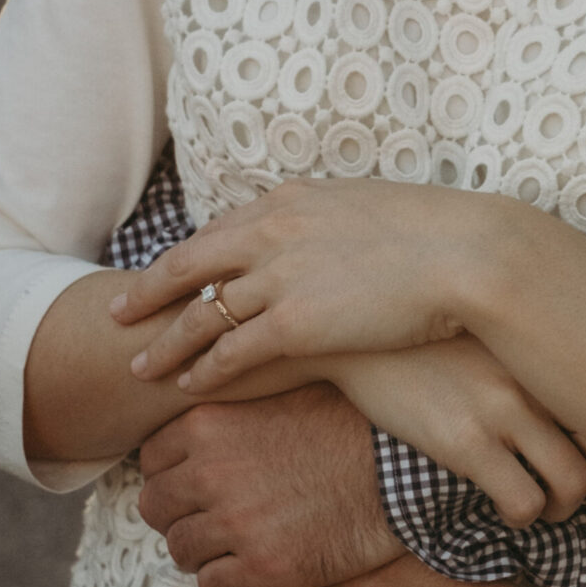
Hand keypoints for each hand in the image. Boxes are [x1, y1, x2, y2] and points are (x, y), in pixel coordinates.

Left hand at [110, 178, 502, 388]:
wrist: (468, 255)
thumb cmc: (439, 236)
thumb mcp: (372, 209)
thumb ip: (335, 222)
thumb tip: (331, 237)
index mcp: (293, 200)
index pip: (221, 230)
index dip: (187, 255)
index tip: (164, 271)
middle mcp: (273, 231)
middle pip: (189, 265)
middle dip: (147, 292)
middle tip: (117, 313)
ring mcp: (280, 276)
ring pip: (200, 315)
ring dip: (166, 343)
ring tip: (140, 366)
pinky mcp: (294, 323)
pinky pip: (230, 352)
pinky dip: (203, 370)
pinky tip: (188, 387)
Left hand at [137, 383, 398, 586]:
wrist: (403, 468)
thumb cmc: (349, 424)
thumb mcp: (280, 394)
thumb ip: (230, 409)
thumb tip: (197, 416)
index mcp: (208, 425)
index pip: (150, 458)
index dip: (172, 472)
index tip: (195, 479)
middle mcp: (210, 474)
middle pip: (155, 506)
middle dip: (179, 513)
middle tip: (212, 514)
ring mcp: (234, 524)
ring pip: (180, 549)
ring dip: (203, 549)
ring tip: (237, 540)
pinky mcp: (262, 568)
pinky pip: (211, 586)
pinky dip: (226, 578)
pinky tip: (255, 563)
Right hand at [335, 344, 585, 526]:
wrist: (355, 328)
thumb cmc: (426, 331)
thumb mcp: (491, 330)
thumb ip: (532, 352)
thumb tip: (571, 384)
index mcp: (548, 345)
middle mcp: (537, 374)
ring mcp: (504, 408)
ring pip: (572, 486)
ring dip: (562, 510)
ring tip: (542, 508)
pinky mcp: (465, 441)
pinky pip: (523, 503)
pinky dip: (523, 517)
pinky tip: (503, 508)